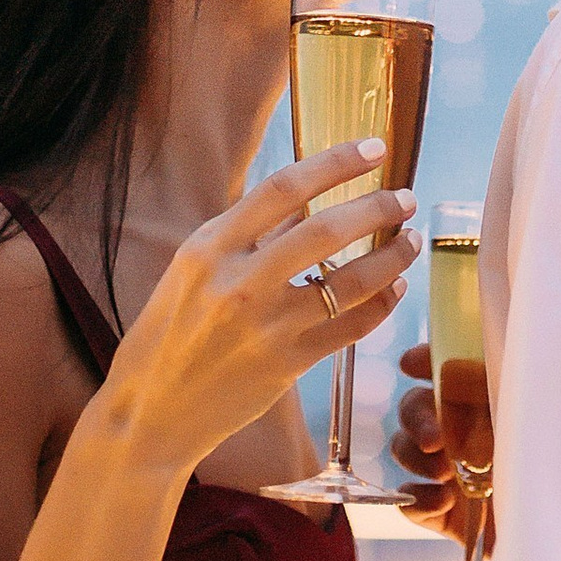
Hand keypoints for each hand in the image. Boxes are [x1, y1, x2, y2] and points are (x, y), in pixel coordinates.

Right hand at [102, 143, 416, 478]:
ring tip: (409, 242)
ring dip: (391, 257)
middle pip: (326, 231)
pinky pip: (350, 329)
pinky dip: (381, 304)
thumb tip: (304, 201)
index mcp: (209, 248)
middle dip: (377, 208)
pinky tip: (393, 289)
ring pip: (350, 282)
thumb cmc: (169, 333)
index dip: (335, 163)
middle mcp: (237, 283)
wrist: (150, 411)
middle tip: (405, 199)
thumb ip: (249, 236)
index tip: (373, 149)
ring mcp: (264, 328)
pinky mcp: (286, 366)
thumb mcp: (194, 271)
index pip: (282, 189)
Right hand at [387, 343, 494, 548]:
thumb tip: (450, 369)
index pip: (450, 368)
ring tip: (446, 476)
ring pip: (404, 448)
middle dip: (416, 417)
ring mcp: (452, 473)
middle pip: (416, 406)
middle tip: (433, 440)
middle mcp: (468, 432)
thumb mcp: (535, 423)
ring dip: (414, 456)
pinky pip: (408, 499)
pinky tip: (444, 503)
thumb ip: (493, 392)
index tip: (411, 365)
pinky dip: (417, 499)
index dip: (424, 360)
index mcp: (491, 402)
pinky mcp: (445, 514)